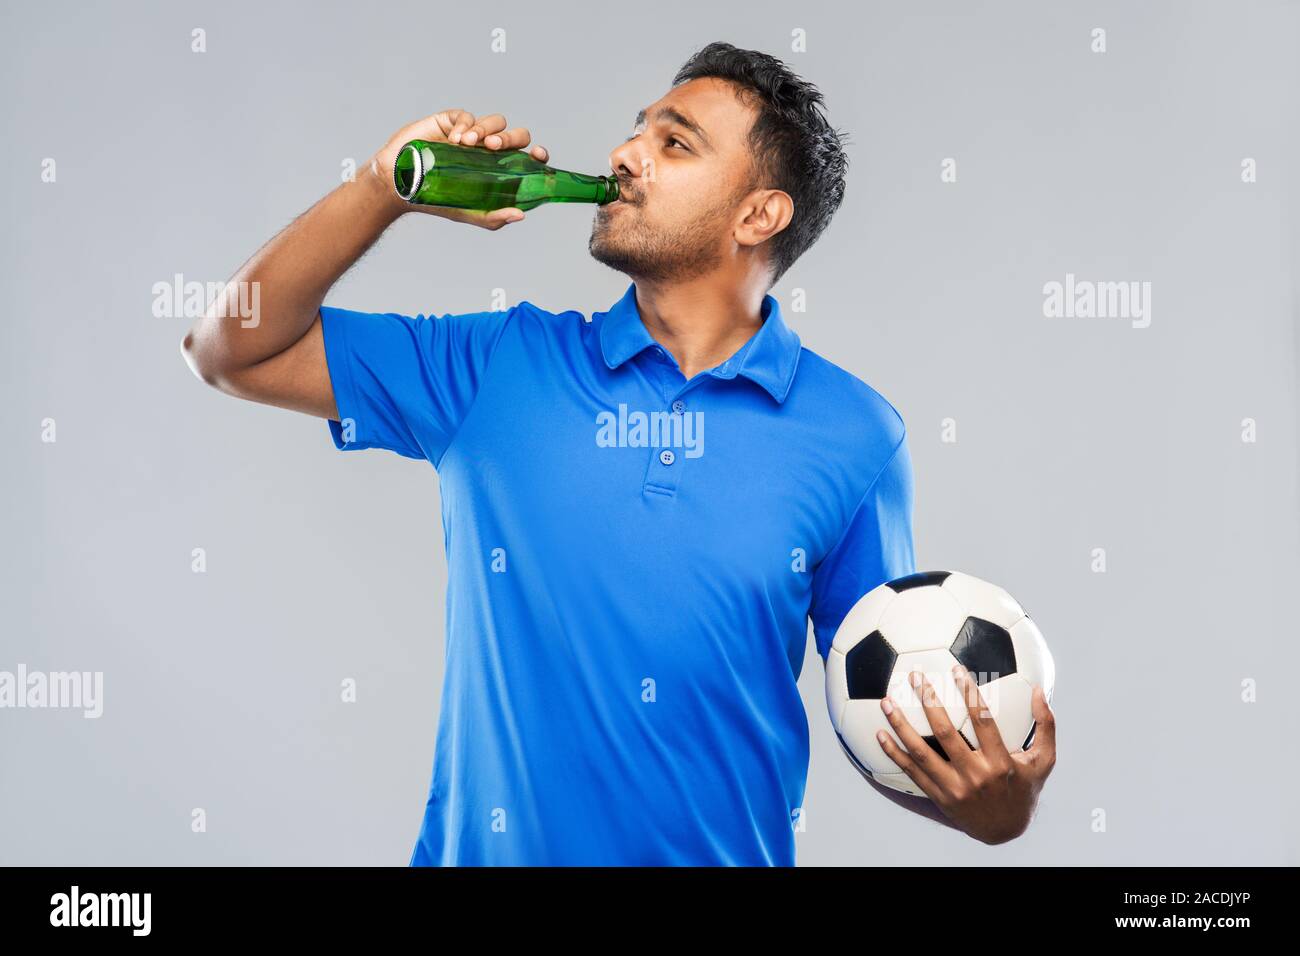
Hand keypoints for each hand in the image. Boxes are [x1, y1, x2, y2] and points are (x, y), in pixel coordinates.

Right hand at [364, 108, 550, 229]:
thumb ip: (494, 217)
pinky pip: (468, 116)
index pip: (526, 157)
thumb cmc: (438, 200)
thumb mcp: (469, 214)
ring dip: (486, 130)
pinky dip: (465, 125)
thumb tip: (520, 215)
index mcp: (499, 169)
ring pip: (494, 122)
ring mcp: (472, 135)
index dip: (537, 154)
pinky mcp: (452, 122)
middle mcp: (489, 150)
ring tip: (467, 143)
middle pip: (514, 135)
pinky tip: (453, 141)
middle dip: (509, 138)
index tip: (538, 154)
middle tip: (492, 147)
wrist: (403, 185)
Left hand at [875, 664, 1056, 843]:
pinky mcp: (939, 797)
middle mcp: (975, 775)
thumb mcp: (1044, 760)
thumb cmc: (1025, 788)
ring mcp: (954, 788)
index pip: (982, 721)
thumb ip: (1045, 725)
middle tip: (915, 676)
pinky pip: (911, 772)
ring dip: (901, 725)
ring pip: (921, 752)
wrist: (1006, 831)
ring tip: (885, 702)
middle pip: (946, 733)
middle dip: (928, 701)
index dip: (969, 693)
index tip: (956, 669)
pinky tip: (879, 734)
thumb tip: (1038, 689)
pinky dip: (894, 753)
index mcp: (1001, 762)